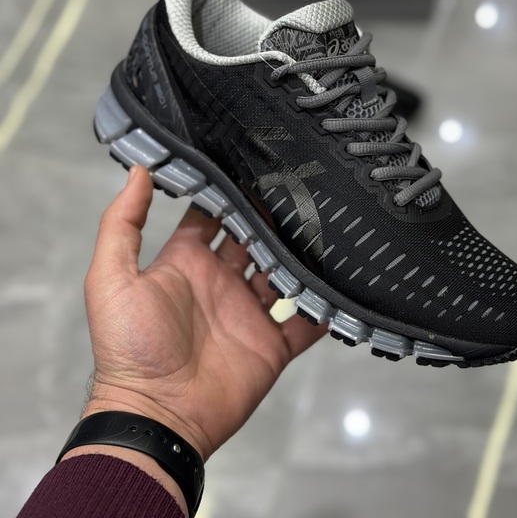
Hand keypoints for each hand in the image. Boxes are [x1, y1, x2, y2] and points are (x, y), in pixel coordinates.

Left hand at [82, 166, 326, 460]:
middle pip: (252, 239)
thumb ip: (122, 224)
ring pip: (282, 273)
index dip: (226, 194)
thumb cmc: (129, 347)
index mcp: (186, 263)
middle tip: (296, 189)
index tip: (249, 166)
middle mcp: (220, 282)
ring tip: (323, 226)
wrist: (157, 416)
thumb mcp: (112, 279)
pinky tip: (339, 283)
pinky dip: (321, 307)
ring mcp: (248, 313)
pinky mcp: (272, 344)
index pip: (209, 217)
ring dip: (299, 255)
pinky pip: (305, 322)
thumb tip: (138, 170)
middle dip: (270, 217)